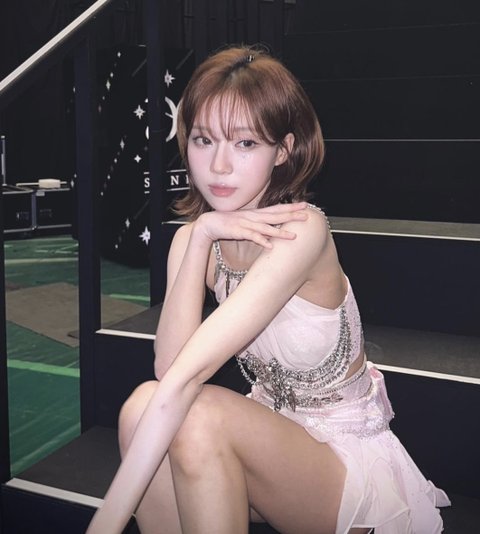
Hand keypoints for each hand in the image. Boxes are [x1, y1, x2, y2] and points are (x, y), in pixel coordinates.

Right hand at [194, 202, 308, 247]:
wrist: (210, 223)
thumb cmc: (229, 223)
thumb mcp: (246, 221)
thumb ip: (259, 223)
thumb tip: (271, 228)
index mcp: (256, 213)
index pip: (277, 208)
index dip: (291, 207)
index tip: (305, 205)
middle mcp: (254, 216)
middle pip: (276, 215)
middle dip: (291, 215)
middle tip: (306, 215)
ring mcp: (247, 224)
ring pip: (267, 228)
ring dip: (280, 231)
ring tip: (293, 236)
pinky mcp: (239, 232)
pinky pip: (252, 237)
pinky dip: (262, 241)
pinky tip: (270, 246)